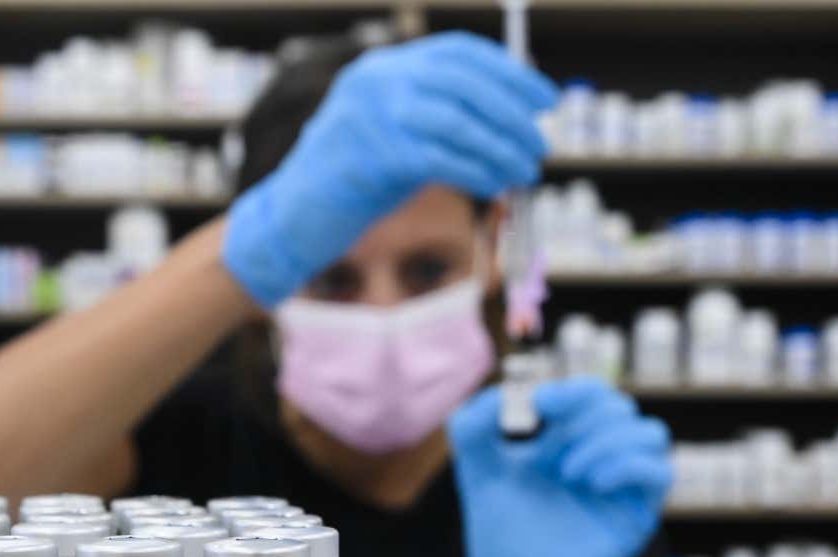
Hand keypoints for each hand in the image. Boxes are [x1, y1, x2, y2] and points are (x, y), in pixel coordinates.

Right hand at [223, 32, 556, 306]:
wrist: (293, 221)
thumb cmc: (354, 185)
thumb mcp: (399, 137)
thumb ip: (442, 118)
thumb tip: (514, 118)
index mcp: (384, 67)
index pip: (459, 53)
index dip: (509, 73)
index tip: (544, 99)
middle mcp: (376, 80)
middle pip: (464, 84)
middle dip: (512, 114)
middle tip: (539, 144)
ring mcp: (372, 115)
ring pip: (458, 121)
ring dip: (501, 147)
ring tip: (525, 170)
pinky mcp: (373, 154)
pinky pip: (442, 158)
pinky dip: (478, 171)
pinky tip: (496, 185)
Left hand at [448, 378, 672, 556]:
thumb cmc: (499, 525)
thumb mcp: (477, 468)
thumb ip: (473, 425)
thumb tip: (501, 393)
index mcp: (568, 438)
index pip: (592, 393)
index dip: (574, 388)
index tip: (540, 403)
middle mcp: (601, 456)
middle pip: (622, 407)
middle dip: (587, 413)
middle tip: (551, 436)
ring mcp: (623, 484)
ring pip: (650, 433)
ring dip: (609, 439)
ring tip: (570, 471)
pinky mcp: (637, 514)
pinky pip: (660, 472)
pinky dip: (629, 465)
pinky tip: (593, 482)